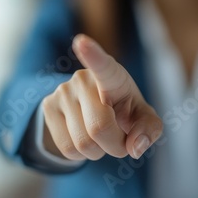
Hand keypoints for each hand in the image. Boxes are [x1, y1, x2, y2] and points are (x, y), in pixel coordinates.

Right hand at [42, 34, 162, 160]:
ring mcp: (62, 92)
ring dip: (99, 152)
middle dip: (116, 146)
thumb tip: (135, 147)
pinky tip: (86, 138)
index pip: (103, 66)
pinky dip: (82, 155)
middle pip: (99, 127)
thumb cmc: (126, 111)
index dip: (93, 55)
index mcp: (113, 76)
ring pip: (83, 143)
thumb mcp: (145, 118)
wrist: (97, 111)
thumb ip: (149, 130)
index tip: (81, 42)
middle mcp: (83, 79)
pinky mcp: (48, 107)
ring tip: (102, 136)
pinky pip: (67, 149)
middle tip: (120, 138)